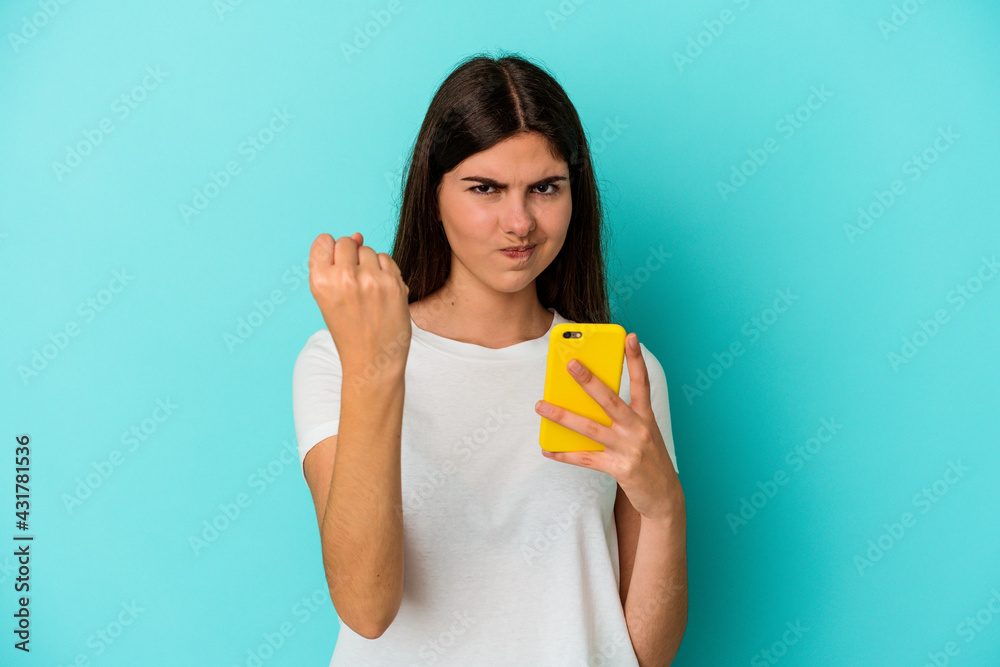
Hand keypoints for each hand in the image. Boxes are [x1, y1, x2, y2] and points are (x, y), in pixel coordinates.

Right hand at [308, 232, 410, 377]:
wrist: (373, 360)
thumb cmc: (349, 329)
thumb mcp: (328, 298)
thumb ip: (336, 265)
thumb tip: (358, 235)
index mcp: (320, 281)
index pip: (324, 241)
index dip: (331, 253)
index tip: (336, 270)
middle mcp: (343, 277)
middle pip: (347, 242)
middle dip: (350, 257)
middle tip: (353, 284)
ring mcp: (371, 279)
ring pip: (369, 250)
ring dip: (369, 265)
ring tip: (367, 292)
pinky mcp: (393, 283)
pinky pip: (387, 259)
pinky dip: (385, 271)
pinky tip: (381, 292)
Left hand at [534, 333, 682, 521]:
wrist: (664, 496)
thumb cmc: (647, 458)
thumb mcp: (642, 432)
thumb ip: (620, 416)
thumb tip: (584, 402)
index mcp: (645, 417)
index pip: (642, 382)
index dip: (636, 359)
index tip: (630, 337)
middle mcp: (639, 429)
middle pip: (610, 400)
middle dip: (589, 381)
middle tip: (570, 364)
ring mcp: (629, 449)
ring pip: (590, 428)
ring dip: (563, 416)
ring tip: (542, 405)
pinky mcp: (619, 469)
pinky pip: (585, 458)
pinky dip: (563, 453)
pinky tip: (547, 448)